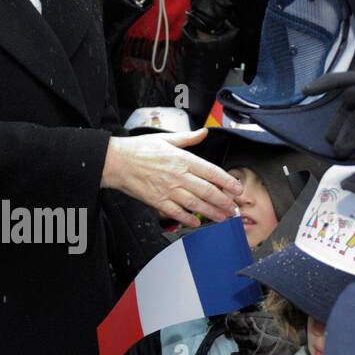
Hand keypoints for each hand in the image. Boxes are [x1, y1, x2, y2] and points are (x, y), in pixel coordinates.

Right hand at [101, 130, 243, 226]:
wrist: (116, 161)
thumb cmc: (138, 149)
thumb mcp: (166, 138)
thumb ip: (188, 138)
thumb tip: (203, 132)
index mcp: (182, 159)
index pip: (211, 172)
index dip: (227, 182)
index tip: (237, 189)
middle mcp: (178, 175)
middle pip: (207, 191)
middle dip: (224, 202)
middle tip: (234, 209)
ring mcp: (168, 190)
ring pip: (195, 204)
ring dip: (211, 212)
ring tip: (223, 218)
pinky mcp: (157, 201)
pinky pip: (176, 212)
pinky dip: (188, 219)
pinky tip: (197, 223)